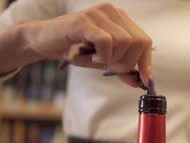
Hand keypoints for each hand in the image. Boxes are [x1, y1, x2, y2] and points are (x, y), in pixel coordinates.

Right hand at [23, 3, 151, 85]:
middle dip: (127, 63)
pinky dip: (102, 55)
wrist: (43, 41)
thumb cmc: (74, 49)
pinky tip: (91, 57)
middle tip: (110, 68)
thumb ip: (121, 69)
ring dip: (113, 60)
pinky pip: (106, 41)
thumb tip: (139, 82)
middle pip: (138, 42)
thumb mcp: (102, 61)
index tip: (145, 80)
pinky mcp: (84, 21)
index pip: (144, 41)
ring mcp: (98, 14)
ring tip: (97, 60)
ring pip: (124, 42)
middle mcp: (112, 12)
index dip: (146, 62)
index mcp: (119, 19)